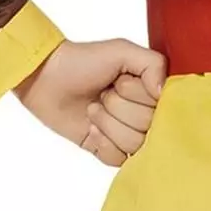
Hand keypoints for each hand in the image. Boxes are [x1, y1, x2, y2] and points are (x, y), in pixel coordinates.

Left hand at [16, 39, 167, 166]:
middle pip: (148, 127)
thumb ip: (153, 64)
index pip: (163, 108)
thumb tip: (163, 93)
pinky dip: (102, 143)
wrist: (46, 79)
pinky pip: (118, 159)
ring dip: (108, 124)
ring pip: (134, 145)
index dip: (138, 97)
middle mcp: (144, 114)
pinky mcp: (108, 150)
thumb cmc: (82, 61)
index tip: (120, 83)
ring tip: (93, 108)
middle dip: (119, 108)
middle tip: (103, 94)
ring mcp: (127, 134)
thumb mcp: (122, 51)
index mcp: (151, 91)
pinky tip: (91, 128)